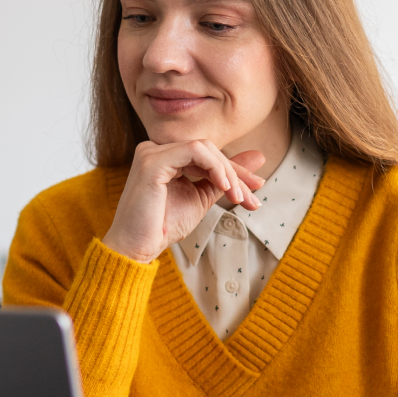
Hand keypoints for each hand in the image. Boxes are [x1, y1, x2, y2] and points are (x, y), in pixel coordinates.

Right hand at [103, 140, 265, 263]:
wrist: (138, 248)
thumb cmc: (164, 226)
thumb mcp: (202, 196)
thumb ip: (224, 177)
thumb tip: (259, 157)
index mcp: (165, 156)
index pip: (207, 155)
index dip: (234, 170)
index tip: (256, 188)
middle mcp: (156, 149)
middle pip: (209, 150)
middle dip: (235, 174)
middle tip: (251, 198)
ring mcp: (152, 152)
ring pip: (204, 148)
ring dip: (227, 172)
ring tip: (236, 196)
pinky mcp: (153, 160)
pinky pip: (194, 151)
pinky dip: (215, 166)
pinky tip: (223, 186)